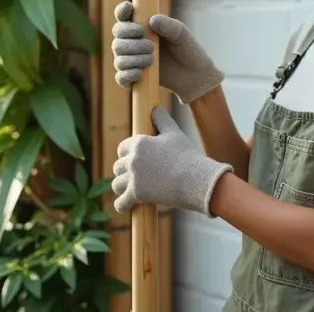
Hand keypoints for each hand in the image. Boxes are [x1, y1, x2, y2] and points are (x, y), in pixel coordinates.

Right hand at [111, 1, 224, 103]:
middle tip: (151, 45)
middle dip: (131, 39)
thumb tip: (152, 20)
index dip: (122, 11)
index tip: (129, 9)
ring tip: (151, 60)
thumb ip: (168, 25)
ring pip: (119, 57)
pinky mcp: (132, 77)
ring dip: (133, 58)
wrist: (194, 74)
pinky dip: (128, 74)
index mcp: (140, 25)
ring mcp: (130, 59)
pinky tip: (140, 74)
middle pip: (117, 35)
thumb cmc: (186, 48)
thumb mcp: (181, 33)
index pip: (123, 15)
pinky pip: (121, 77)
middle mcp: (131, 41)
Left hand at [111, 106, 232, 215]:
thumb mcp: (175, 133)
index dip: (127, 154)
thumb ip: (162, 120)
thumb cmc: (188, 156)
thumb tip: (155, 108)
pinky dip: (122, 205)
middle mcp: (133, 159)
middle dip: (124, 171)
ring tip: (128, 191)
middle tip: (134, 177)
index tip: (134, 160)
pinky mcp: (137, 195)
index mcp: (139, 142)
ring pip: (117, 184)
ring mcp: (134, 177)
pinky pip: (121, 202)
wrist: (197, 179)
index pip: (122, 148)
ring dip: (122, 188)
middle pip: (118, 166)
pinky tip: (125, 205)